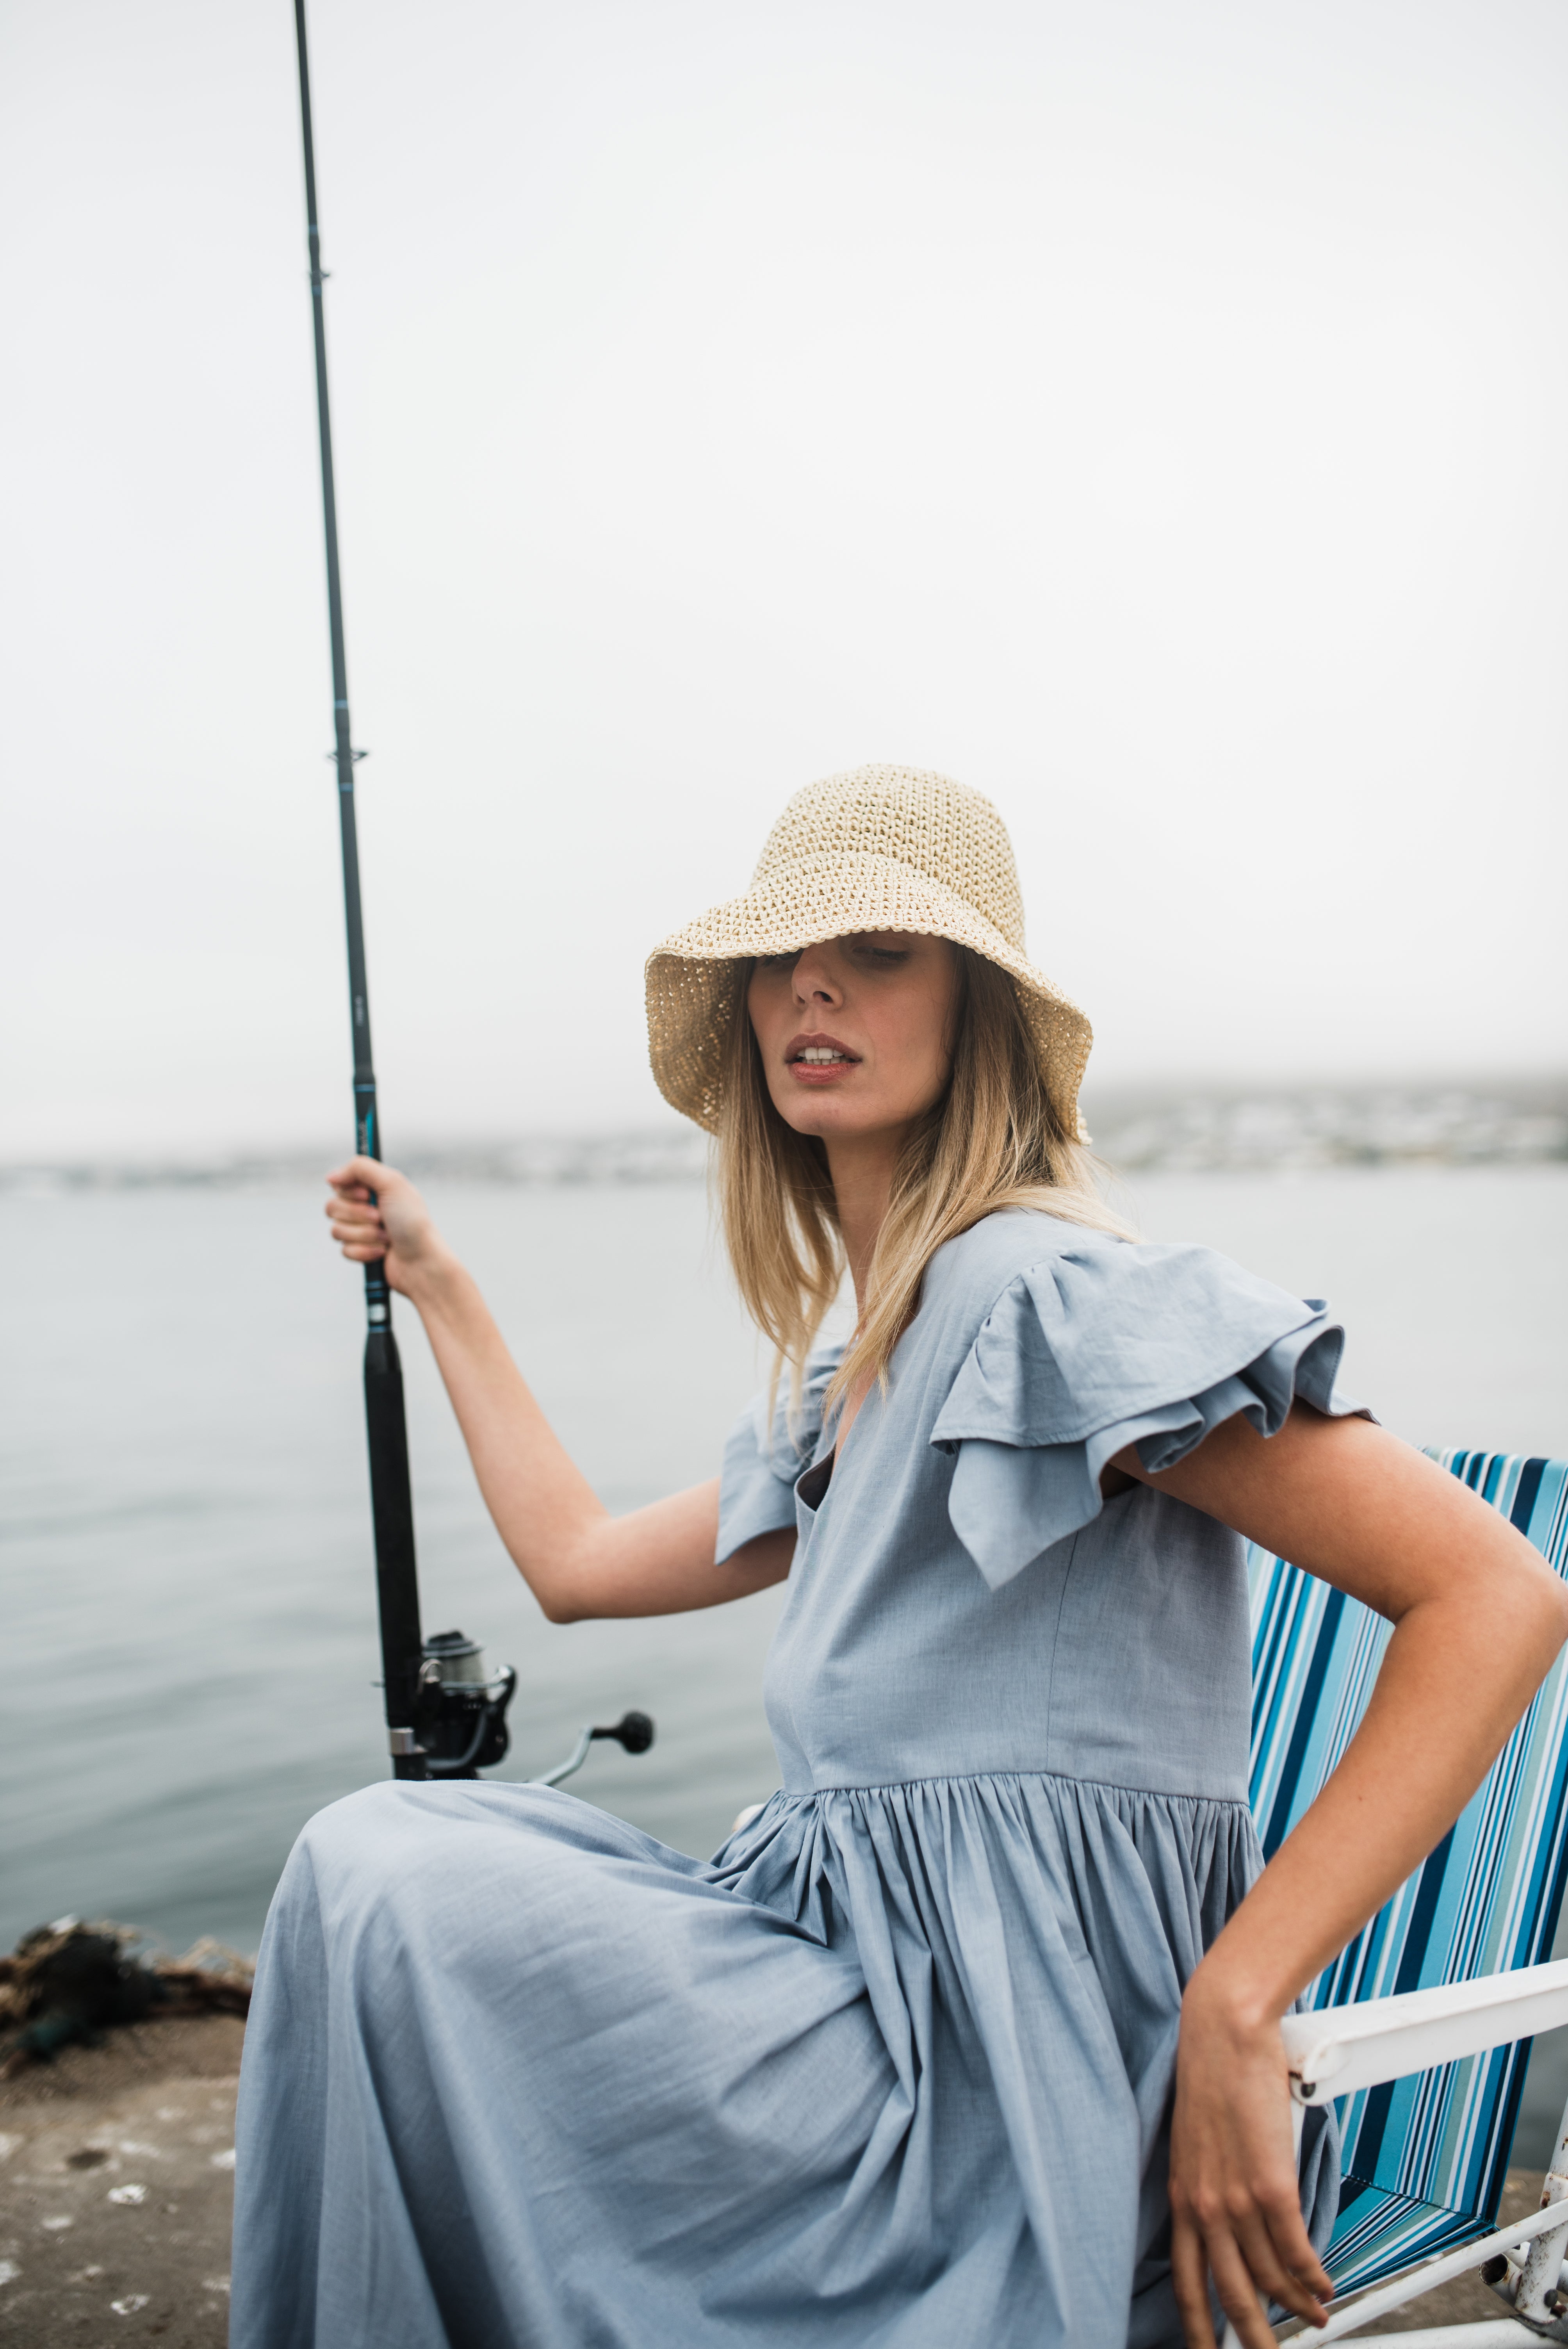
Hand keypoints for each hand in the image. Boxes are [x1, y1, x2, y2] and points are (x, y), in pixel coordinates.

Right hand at [324, 1156, 449, 1298]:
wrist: (421, 1261)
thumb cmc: (412, 1221)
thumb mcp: (392, 1183)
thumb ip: (360, 1168)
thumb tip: (330, 1176)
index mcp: (373, 1187)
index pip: (339, 1183)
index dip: (349, 1191)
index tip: (367, 1196)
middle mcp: (365, 1207)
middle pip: (332, 1206)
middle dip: (358, 1215)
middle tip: (381, 1218)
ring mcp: (361, 1230)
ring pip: (336, 1230)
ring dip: (364, 1234)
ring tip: (386, 1237)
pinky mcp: (360, 1251)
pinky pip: (344, 1250)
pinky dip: (364, 1251)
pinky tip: (382, 1252)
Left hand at [1169, 1972, 1331, 2346]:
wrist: (1222, 2032)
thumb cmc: (1212, 2078)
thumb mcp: (1195, 2145)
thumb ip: (1208, 2186)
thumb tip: (1230, 2222)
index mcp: (1182, 2199)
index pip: (1186, 2284)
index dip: (1200, 2329)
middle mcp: (1204, 2207)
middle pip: (1231, 2297)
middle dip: (1253, 2340)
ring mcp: (1237, 2199)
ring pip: (1270, 2281)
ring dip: (1297, 2308)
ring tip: (1313, 2318)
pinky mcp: (1271, 2186)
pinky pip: (1296, 2252)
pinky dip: (1313, 2277)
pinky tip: (1323, 2286)